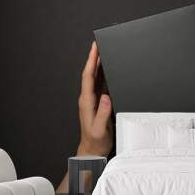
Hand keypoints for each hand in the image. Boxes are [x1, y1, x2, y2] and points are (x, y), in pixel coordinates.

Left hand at [77, 42, 112, 156]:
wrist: (92, 149)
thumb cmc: (95, 141)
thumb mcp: (100, 128)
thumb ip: (103, 112)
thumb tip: (106, 96)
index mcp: (87, 101)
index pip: (88, 76)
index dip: (91, 61)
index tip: (94, 48)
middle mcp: (88, 98)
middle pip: (91, 73)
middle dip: (94, 58)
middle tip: (99, 44)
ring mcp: (93, 100)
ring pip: (96, 78)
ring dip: (99, 65)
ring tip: (103, 53)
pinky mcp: (98, 103)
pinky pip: (100, 85)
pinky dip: (103, 75)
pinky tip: (107, 70)